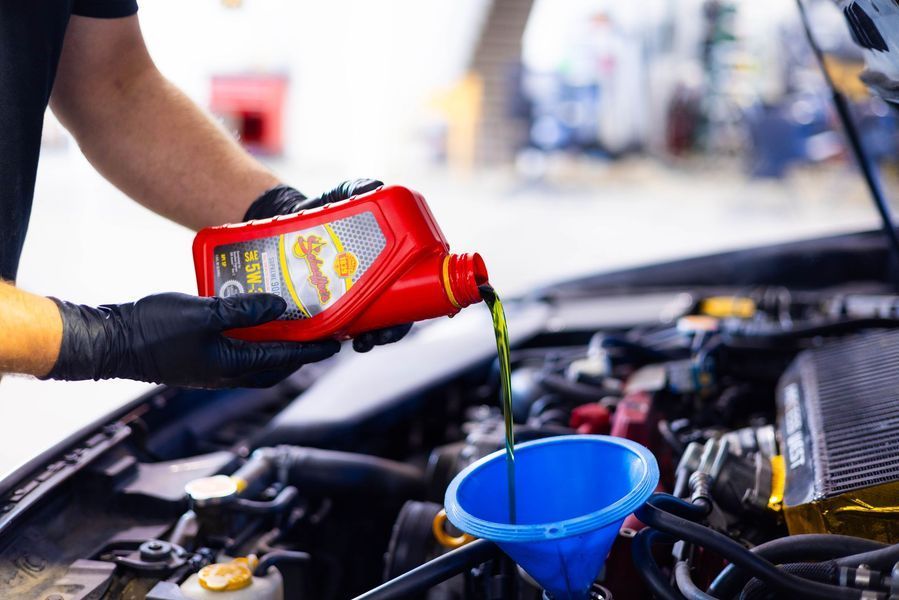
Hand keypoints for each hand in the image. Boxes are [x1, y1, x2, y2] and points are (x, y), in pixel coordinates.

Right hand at [45, 293, 339, 387]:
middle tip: (318, 333)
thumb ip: (244, 311)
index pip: (285, 357)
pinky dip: (253, 339)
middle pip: (276, 366)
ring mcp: (213, 369)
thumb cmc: (153, 329)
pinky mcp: (200, 360)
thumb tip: (281, 307)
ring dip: (276, 345)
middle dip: (300, 352)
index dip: (312, 349)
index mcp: (233, 365)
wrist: (111, 343)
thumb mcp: (204, 312)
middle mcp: (227, 373)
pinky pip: (238, 352)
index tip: (335, 343)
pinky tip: (251, 318)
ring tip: (290, 322)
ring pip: (257, 361)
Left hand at [244, 179, 412, 352]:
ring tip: (360, 344)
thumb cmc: (324, 206)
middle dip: (390, 331)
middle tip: (377, 337)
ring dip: (371, 339)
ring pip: (372, 324)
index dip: (411, 310)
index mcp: (393, 257)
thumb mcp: (343, 194)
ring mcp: (356, 293)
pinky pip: (343, 325)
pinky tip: (338, 341)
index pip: (413, 288)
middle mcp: (379, 279)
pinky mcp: (331, 302)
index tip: (401, 319)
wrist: (286, 219)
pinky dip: (344, 336)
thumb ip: (359, 187)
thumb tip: (375, 188)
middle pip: (396, 314)